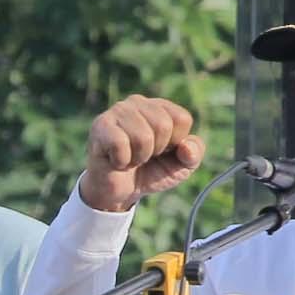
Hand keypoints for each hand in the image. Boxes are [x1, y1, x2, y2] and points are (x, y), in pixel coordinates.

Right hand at [79, 96, 205, 213]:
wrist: (120, 191)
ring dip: (139, 158)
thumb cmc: (151, 171)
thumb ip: (194, 154)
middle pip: (163, 125)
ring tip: (130, 158)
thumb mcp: (181, 166)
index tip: (162, 151)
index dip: (175, 143)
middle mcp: (138, 102)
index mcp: (160, 107)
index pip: (182, 119)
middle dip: (156, 151)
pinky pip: (121, 144)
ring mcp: (118, 111)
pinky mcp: (101, 125)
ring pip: (143, 137)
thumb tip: (185, 147)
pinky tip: (116, 159)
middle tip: (144, 156)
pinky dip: (122, 161)